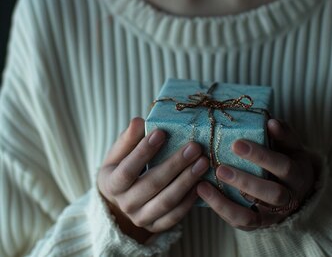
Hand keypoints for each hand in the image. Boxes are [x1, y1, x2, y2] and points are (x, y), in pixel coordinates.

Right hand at [97, 117, 209, 241]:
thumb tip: (138, 121)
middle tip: (194, 147)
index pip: (128, 169)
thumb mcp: (118, 153)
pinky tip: (201, 184)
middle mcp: (125, 204)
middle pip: (152, 185)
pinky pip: (174, 217)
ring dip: (186, 181)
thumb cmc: (121, 167)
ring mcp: (141, 218)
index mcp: (112, 183)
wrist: (120, 199)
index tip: (161, 132)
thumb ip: (128, 138)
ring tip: (203, 163)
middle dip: (175, 165)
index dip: (143, 151)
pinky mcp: (155, 226)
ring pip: (166, 202)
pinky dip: (188, 201)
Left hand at [196, 118, 315, 230]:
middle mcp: (289, 198)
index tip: (237, 144)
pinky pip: (241, 223)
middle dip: (245, 181)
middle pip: (271, 194)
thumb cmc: (289, 158)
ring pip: (253, 216)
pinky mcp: (260, 224)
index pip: (283, 166)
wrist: (298, 188)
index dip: (261, 156)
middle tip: (220, 168)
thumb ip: (283, 134)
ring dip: (227, 202)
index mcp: (298, 174)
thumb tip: (271, 122)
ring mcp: (274, 215)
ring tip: (204, 185)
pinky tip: (204, 194)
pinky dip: (222, 210)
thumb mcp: (291, 145)